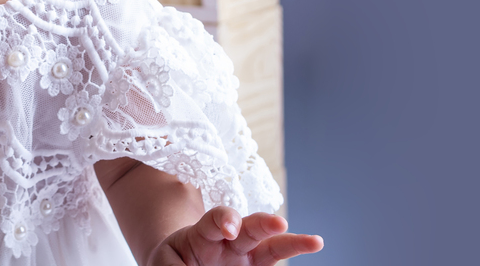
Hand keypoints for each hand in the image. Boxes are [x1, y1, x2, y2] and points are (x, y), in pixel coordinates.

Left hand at [147, 207, 322, 265]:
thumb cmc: (172, 261)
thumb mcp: (164, 262)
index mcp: (204, 233)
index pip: (216, 219)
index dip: (224, 219)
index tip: (228, 229)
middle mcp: (231, 242)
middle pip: (250, 226)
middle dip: (264, 222)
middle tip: (279, 222)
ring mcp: (247, 259)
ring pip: (272, 248)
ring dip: (293, 243)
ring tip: (316, 241)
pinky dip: (289, 265)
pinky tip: (308, 255)